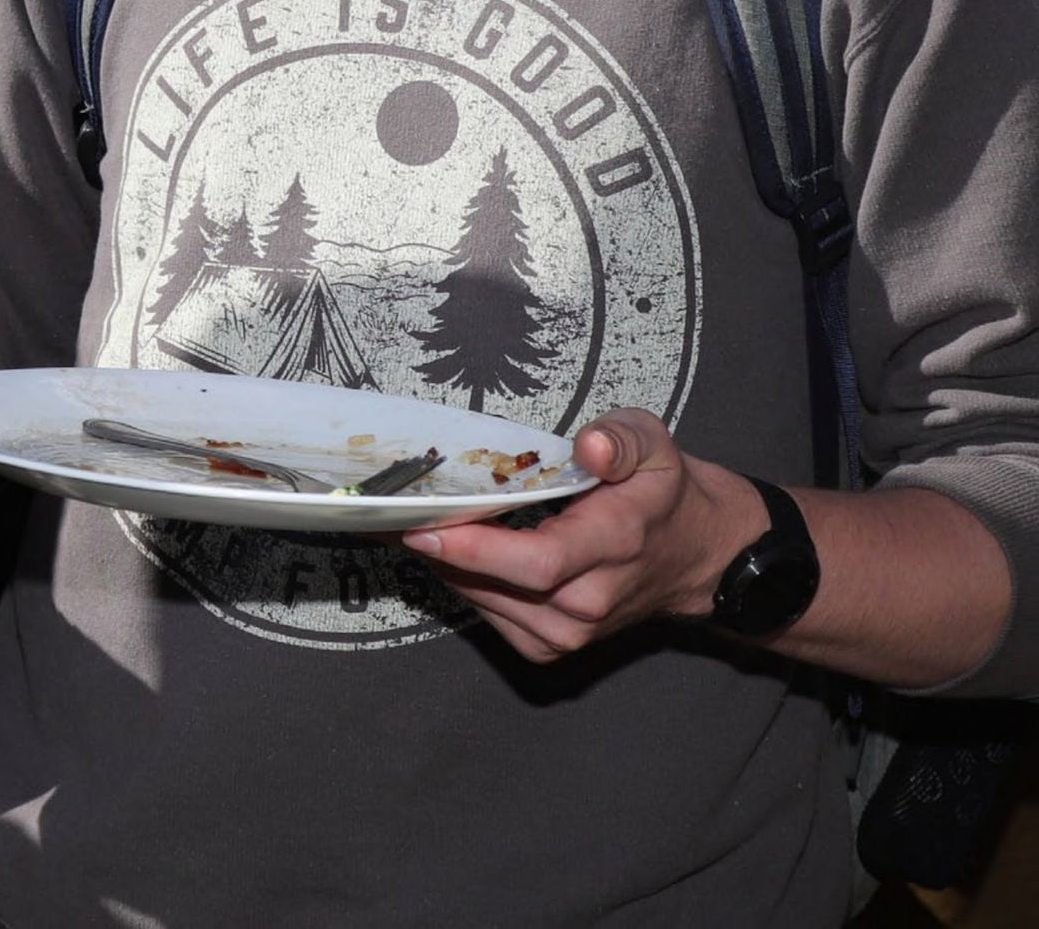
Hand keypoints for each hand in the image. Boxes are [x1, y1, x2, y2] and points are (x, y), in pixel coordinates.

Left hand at [398, 409, 752, 662]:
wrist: (697, 555)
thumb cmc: (662, 491)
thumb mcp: (653, 444)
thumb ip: (620, 440)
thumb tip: (589, 448)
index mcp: (613, 544)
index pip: (537, 562)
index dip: (475, 548)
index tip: (423, 525)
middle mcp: (588, 599)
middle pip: (497, 585)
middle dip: (438, 547)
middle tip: (389, 509)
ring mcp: (570, 632)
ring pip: (483, 601)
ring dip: (442, 563)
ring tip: (407, 520)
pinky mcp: (551, 645)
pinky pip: (488, 614)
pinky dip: (460, 580)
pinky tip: (445, 547)